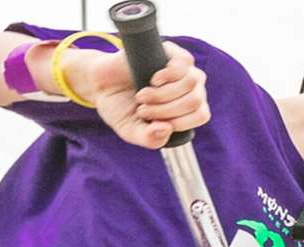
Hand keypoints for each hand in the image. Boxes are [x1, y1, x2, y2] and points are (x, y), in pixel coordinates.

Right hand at [77, 42, 208, 149]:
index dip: (179, 122)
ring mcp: (182, 68)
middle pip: (195, 100)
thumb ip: (149, 138)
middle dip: (166, 110)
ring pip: (191, 82)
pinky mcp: (171, 51)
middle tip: (142, 110)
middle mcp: (190, 86)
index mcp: (187, 107)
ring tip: (142, 96)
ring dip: (163, 95)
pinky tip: (153, 80)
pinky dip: (167, 76)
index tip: (153, 122)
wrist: (101, 84)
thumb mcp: (132, 131)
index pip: (201, 114)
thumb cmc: (120, 108)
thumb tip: (167, 128)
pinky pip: (183, 63)